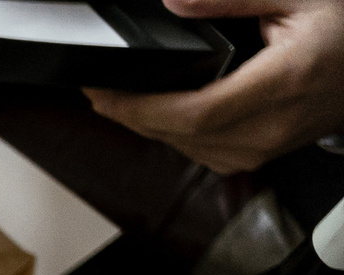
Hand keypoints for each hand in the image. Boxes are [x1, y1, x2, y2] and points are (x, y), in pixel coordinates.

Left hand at [87, 0, 343, 172]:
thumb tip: (176, 2)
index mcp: (281, 85)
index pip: (191, 112)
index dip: (138, 108)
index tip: (103, 92)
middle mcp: (270, 128)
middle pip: (180, 135)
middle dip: (130, 116)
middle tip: (98, 91)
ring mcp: (266, 148)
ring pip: (187, 148)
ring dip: (148, 127)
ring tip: (118, 101)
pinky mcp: (261, 154)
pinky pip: (203, 151)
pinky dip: (173, 133)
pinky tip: (159, 112)